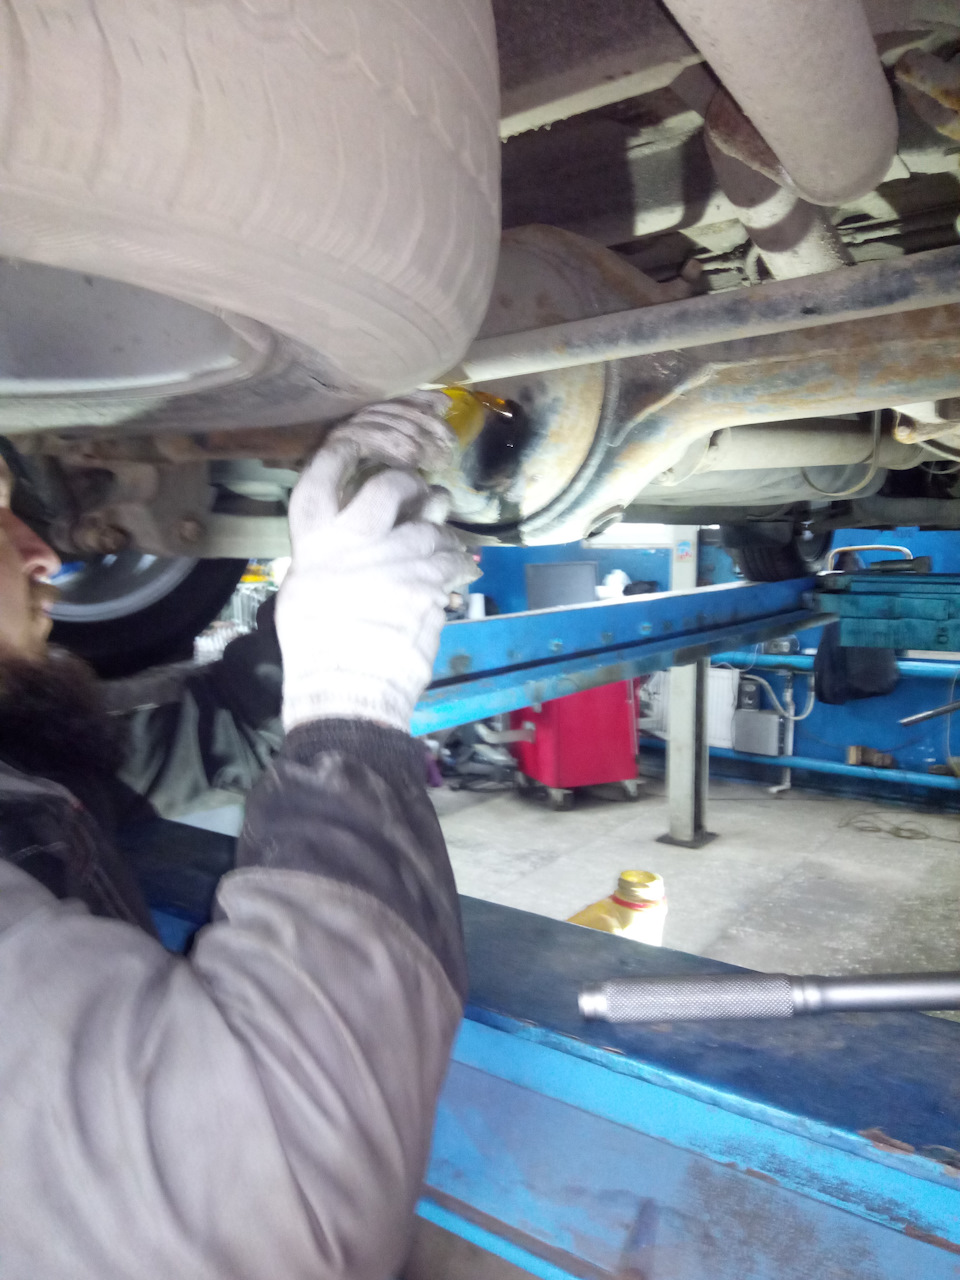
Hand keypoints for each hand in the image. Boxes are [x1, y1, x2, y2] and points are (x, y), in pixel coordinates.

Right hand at [277, 395, 476, 732]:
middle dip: (409, 485)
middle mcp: (356, 542)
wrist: (349, 687)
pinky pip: (452, 560)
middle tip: (421, 491)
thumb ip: (326, 558)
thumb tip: (345, 545)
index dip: (344, 448)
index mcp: (316, 543)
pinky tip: (459, 569)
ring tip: (442, 523)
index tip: (360, 441)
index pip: (322, 474)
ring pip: (430, 523)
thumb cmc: (318, 650)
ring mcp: (397, 561)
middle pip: (389, 486)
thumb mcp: (303, 592)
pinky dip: (458, 562)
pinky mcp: (430, 584)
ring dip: (441, 522)